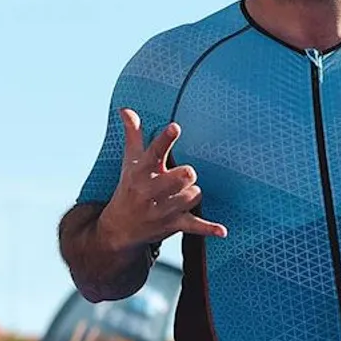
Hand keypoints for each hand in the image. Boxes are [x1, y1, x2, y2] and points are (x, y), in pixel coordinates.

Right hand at [96, 108, 227, 250]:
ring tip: (178, 195)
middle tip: (181, 176)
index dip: (165, 139)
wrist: (118, 229)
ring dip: (191, 193)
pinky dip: (208, 228)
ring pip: (194, 194)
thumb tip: (126, 108)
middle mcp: (149, 190)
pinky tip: (222, 231)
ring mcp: (162, 209)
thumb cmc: (129, 188)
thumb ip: (133, 134)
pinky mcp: (172, 225)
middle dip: (186, 174)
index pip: (154, 152)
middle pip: (183, 175)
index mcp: (141, 171)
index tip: (175, 127)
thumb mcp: (129, 162)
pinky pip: (194, 226)